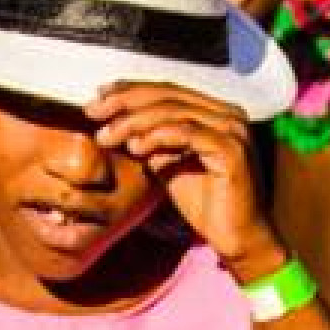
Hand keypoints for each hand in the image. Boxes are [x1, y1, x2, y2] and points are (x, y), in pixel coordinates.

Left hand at [87, 83, 281, 278]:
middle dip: (125, 100)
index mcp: (215, 112)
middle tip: (93, 110)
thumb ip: (151, 142)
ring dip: (134, 121)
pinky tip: (134, 146)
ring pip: (174, 112)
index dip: (131, 90)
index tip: (99, 96)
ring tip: (107, 134)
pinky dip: (157, 137)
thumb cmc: (206, 205)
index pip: (168, 90)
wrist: (237, 239)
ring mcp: (232, 130)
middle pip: (169, 94)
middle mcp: (228, 114)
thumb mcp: (169, 166)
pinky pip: (187, 134)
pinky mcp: (232, 150)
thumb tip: (117, 124)